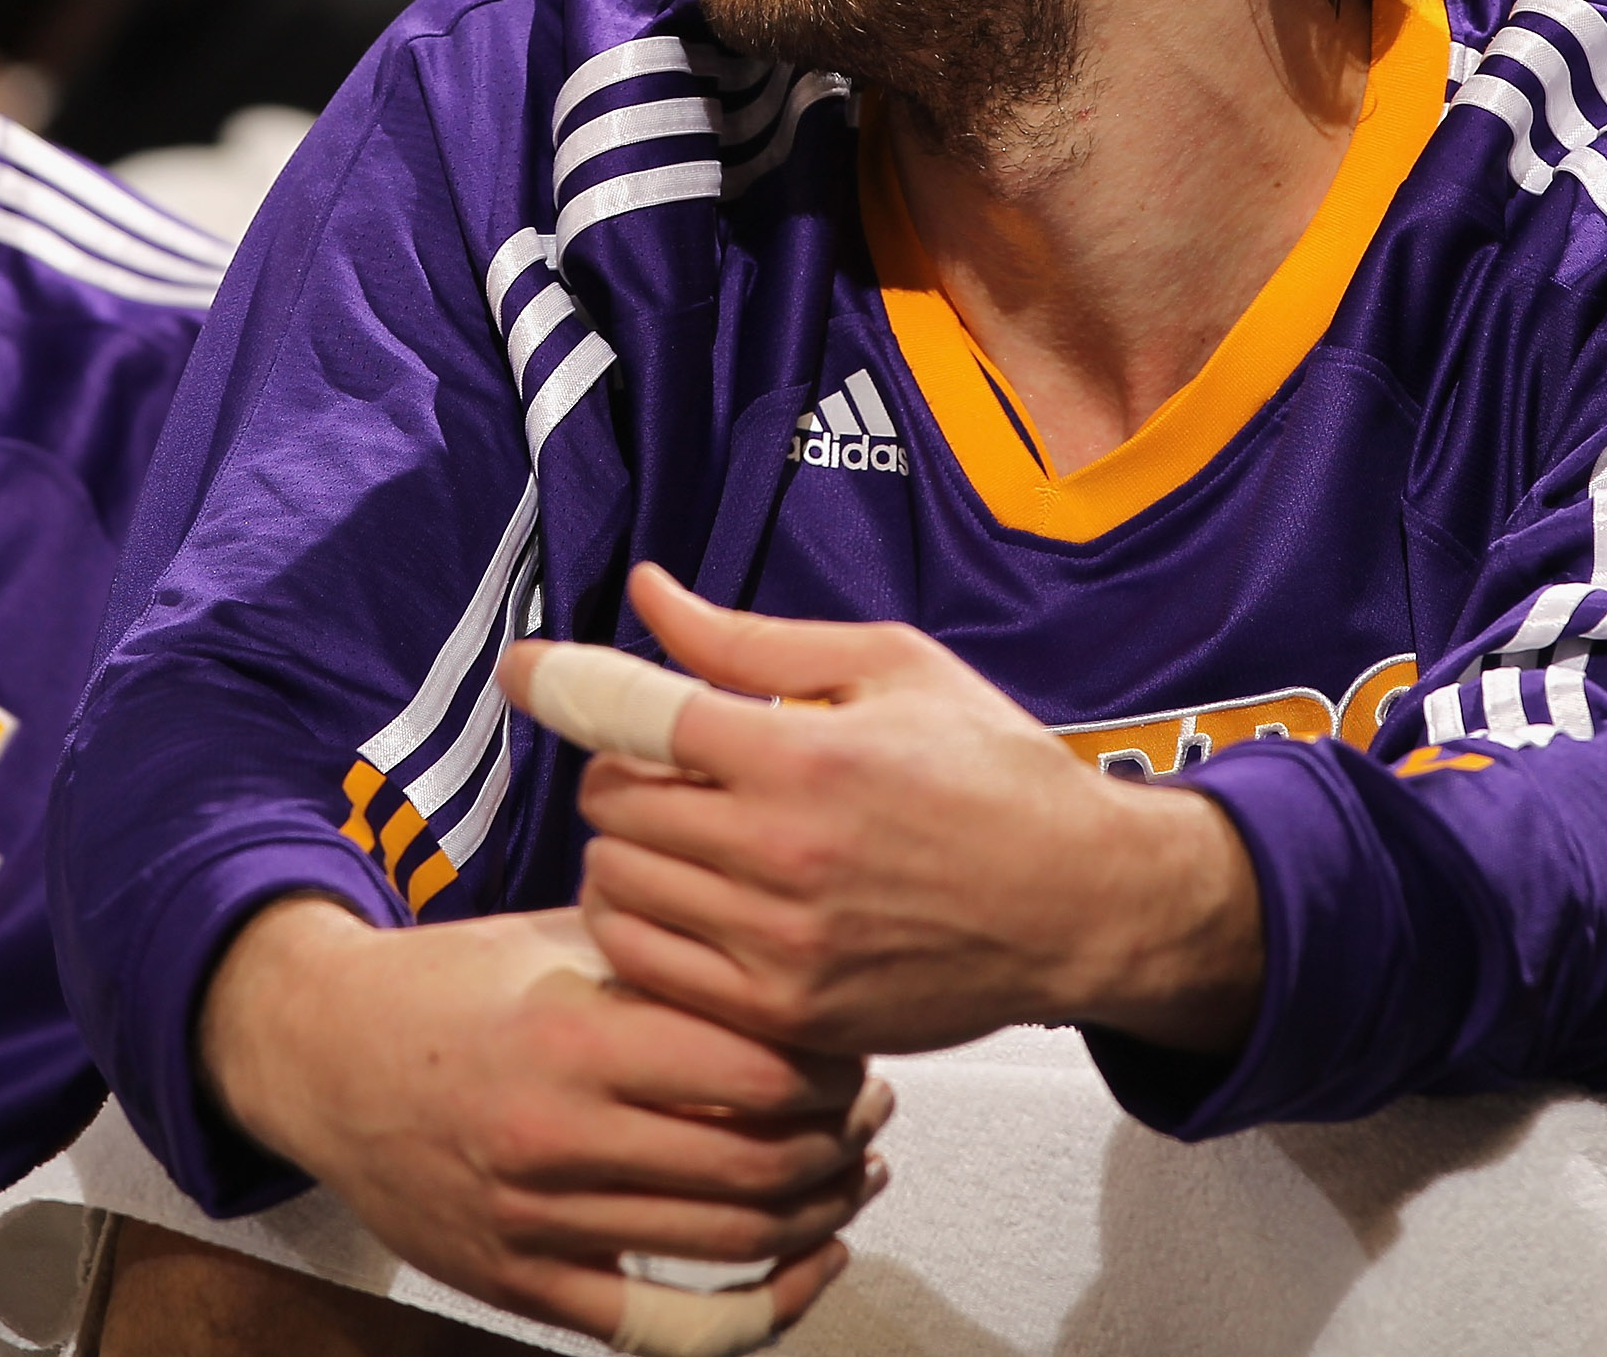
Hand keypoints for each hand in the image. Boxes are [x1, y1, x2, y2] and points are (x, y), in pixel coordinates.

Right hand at [198, 895, 885, 1340]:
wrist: (322, 1056)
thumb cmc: (448, 986)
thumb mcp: (554, 941)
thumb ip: (664, 960)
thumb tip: (791, 972)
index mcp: (570, 1037)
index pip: (755, 1066)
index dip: (829, 1063)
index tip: (848, 1047)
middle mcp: (555, 1137)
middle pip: (759, 1160)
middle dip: (839, 1137)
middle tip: (866, 1108)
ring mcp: (537, 1223)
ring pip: (730, 1243)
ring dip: (818, 1212)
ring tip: (850, 1171)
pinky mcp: (523, 1283)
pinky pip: (669, 1327)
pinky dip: (759, 1310)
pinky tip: (805, 1266)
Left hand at [504, 564, 1262, 1059]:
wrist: (1082, 902)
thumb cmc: (994, 772)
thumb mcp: (886, 668)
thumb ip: (749, 641)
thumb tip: (647, 593)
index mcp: (807, 752)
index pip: (638, 713)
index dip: (569, 683)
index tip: (524, 670)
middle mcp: (785, 851)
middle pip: (613, 804)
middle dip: (623, 776)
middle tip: (666, 770)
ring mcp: (782, 943)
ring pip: (616, 887)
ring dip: (625, 854)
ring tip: (678, 838)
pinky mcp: (786, 1012)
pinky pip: (647, 966)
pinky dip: (642, 928)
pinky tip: (686, 903)